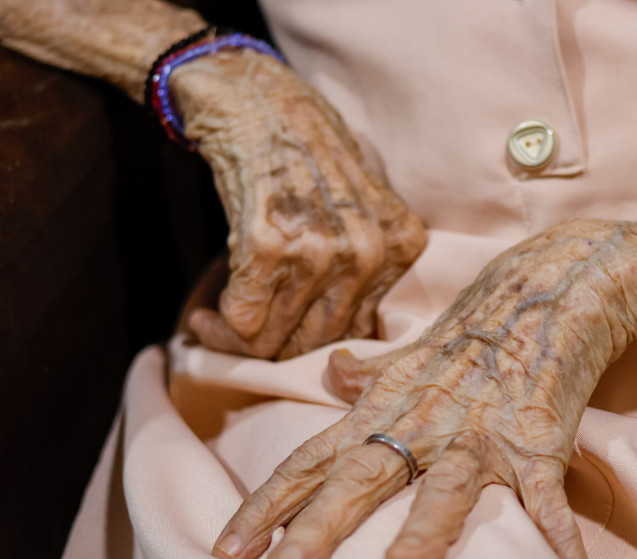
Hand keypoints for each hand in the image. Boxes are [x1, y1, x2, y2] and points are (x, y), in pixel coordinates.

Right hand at [171, 49, 425, 358]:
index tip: (284, 341)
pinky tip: (205, 315)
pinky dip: (219, 328)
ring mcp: (321, 250)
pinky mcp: (270, 246)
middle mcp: (367, 252)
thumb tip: (355, 334)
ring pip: (278, 340)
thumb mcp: (365, 203)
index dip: (317, 347)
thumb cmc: (308, 152)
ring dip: (236, 344)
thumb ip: (371, 262)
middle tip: (238, 339)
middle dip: (275, 351)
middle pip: (319, 342)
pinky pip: (244, 321)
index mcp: (400, 245)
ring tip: (213, 327)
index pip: (362, 331)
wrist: (258, 98)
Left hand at [211, 218, 636, 558]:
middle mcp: (425, 423)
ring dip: (429, 524)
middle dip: (322, 524)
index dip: (267, 504)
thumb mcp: (412, 351)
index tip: (228, 550)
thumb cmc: (475, 327)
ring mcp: (483, 434)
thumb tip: (334, 375)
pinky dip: (563, 551)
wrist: (548, 287)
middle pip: (364, 475)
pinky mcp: (538, 444)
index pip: (313, 458)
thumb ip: (371, 372)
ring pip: (450, 482)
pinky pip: (548, 506)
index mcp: (386, 406)